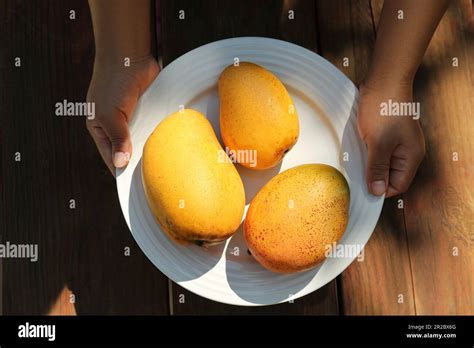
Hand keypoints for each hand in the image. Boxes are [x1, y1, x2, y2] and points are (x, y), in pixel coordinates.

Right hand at [86, 55, 158, 174]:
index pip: (111, 158)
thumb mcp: (111, 115)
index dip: (121, 171)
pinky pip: (154, 129)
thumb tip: (121, 164)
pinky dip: (159, 137)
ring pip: (143, 142)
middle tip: (152, 181)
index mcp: (101, 130)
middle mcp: (117, 127)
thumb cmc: (113, 84)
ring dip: (151, 151)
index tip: (135, 187)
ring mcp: (133, 120)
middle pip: (128, 152)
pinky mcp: (148, 112)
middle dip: (138, 164)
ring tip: (162, 168)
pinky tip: (169, 148)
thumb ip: (117, 139)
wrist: (130, 56)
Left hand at [357, 80, 425, 197]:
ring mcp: (396, 143)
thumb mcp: (378, 142)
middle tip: (355, 172)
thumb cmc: (383, 108)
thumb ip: (377, 168)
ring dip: (367, 164)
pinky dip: (365, 152)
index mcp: (411, 157)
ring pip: (380, 163)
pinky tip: (356, 149)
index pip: (397, 186)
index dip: (380, 189)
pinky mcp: (385, 135)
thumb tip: (377, 192)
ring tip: (354, 158)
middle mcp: (406, 152)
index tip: (362, 188)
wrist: (383, 79)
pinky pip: (375, 151)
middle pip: (388, 176)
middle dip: (372, 176)